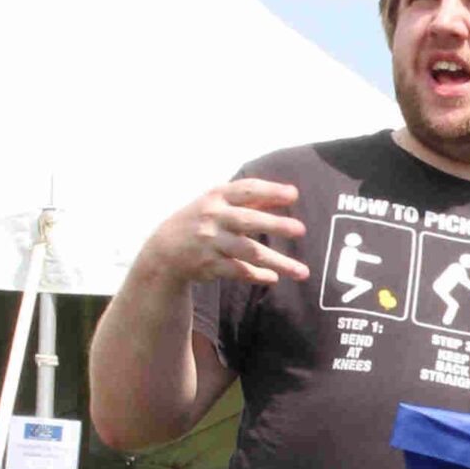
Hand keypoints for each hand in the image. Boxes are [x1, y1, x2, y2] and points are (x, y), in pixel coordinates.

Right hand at [139, 180, 310, 288]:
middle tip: (301, 229)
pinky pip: (239, 271)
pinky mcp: (210, 265)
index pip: (245, 190)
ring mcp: (211, 242)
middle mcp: (213, 218)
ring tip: (303, 272)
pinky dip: (258, 276)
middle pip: (248, 221)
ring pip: (249, 252)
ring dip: (278, 262)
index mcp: (216, 198)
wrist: (166, 250)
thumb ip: (253, 199)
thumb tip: (291, 193)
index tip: (294, 194)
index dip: (269, 190)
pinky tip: (274, 278)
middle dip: (275, 225)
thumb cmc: (202, 221)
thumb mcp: (220, 204)